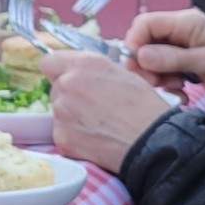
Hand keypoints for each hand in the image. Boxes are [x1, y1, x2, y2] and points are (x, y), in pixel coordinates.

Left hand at [41, 51, 172, 171]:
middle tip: (94, 106)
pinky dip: (75, 135)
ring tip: (99, 124)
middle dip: (70, 95)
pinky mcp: (62, 136)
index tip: (70, 78)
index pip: (50, 62)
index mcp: (84, 64)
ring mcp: (61, 112)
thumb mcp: (124, 75)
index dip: (60, 70)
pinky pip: (62, 132)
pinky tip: (96, 138)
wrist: (154, 143)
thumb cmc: (146, 108)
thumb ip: (94, 70)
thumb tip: (81, 73)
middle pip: (56, 87)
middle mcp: (67, 84)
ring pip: (58, 110)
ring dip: (72, 115)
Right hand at [123, 9, 204, 100]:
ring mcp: (180, 45)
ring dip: (157, 76)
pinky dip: (166, 81)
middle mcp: (179, 30)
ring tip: (176, 88)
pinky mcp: (183, 59)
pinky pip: (162, 68)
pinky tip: (180, 91)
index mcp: (184, 22)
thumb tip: (138, 56)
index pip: (144, 24)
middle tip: (158, 83)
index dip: (134, 43)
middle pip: (144, 41)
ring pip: (151, 57)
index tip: (136, 66)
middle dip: (145, 64)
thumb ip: (171, 58)